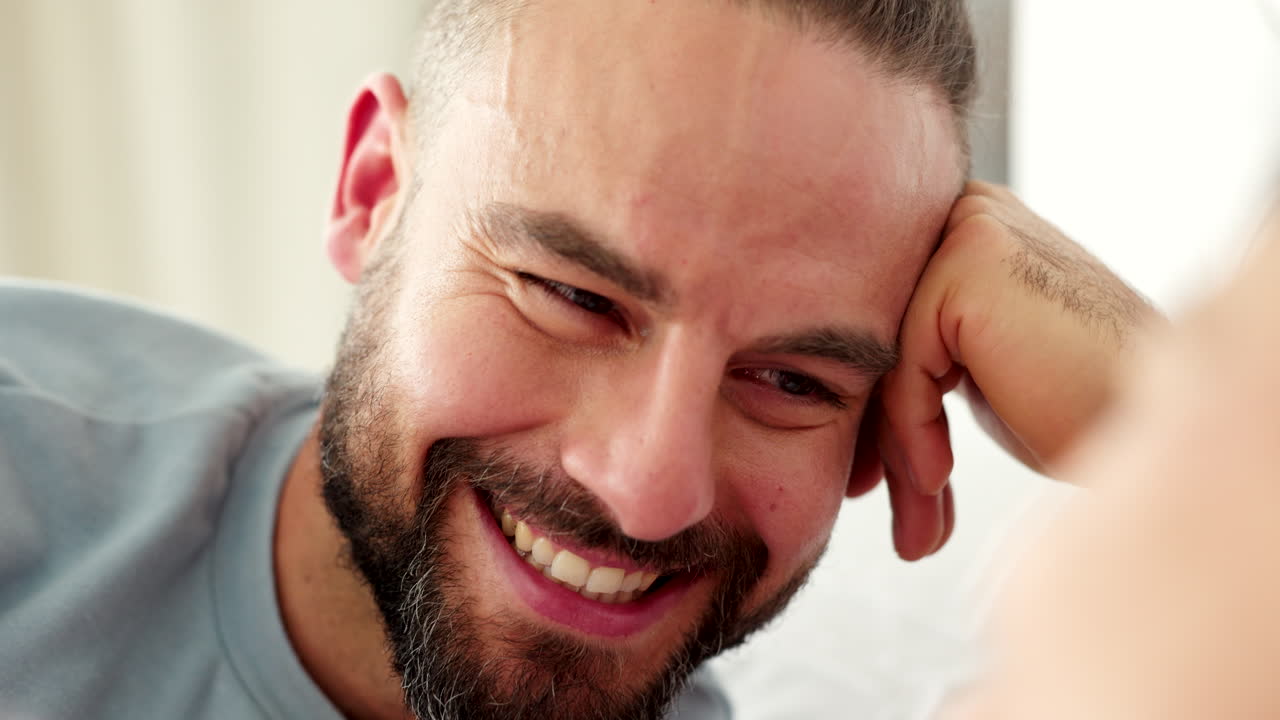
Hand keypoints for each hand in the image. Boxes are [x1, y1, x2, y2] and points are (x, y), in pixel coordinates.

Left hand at [878, 181, 1155, 559]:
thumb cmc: (1074, 403)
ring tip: (917, 519)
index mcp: (959, 224)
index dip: (868, 406)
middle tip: (873, 501)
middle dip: (873, 431)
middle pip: (873, 334)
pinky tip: (939, 477)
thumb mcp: (972, 367)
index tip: (867, 479)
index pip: (876, 319)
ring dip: (893, 447)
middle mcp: (963, 210)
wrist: (1151, 424)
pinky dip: (914, 432)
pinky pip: (903, 368)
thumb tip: (812, 392)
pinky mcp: (968, 266)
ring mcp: (968, 230)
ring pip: (883, 356)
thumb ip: (907, 352)